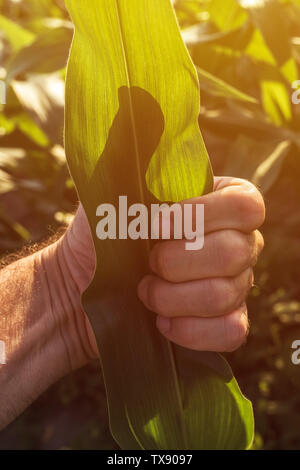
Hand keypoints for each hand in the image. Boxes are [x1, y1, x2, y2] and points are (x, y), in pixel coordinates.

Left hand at [62, 176, 264, 356]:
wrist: (81, 287)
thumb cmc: (98, 237)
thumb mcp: (108, 193)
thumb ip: (129, 159)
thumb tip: (142, 119)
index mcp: (216, 204)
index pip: (245, 205)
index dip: (202, 216)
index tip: (154, 225)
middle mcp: (235, 242)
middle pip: (237, 252)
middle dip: (179, 262)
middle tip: (146, 264)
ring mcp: (233, 285)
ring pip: (228, 294)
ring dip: (174, 297)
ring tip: (143, 293)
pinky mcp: (221, 322)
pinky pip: (231, 331)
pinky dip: (192, 330)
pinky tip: (162, 322)